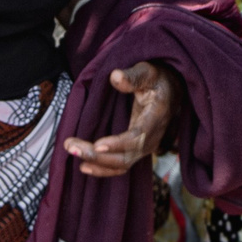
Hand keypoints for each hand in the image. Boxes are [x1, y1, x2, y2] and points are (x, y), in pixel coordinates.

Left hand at [62, 61, 173, 176]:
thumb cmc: (157, 80)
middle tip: (71, 146)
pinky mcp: (137, 151)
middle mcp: (152, 138)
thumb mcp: (148, 72)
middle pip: (126, 157)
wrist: (170, 91)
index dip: (118, 144)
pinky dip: (103, 169)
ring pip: (121, 164)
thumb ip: (133, 76)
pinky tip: (84, 167)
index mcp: (156, 118)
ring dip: (95, 162)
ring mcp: (145, 147)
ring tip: (72, 150)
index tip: (98, 145)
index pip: (138, 137)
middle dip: (97, 155)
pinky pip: (121, 166)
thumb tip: (115, 77)